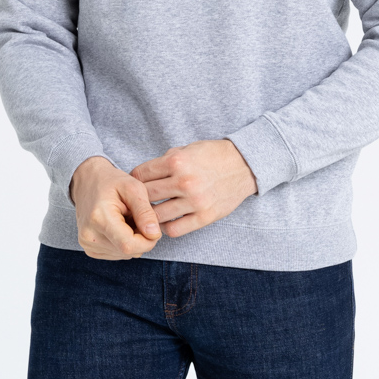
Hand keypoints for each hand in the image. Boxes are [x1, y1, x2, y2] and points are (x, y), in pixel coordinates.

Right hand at [69, 156, 161, 259]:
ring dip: (134, 240)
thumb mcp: (133, 188)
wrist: (88, 182)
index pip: (129, 245)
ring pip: (125, 255)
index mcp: (99, 218)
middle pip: (128, 251)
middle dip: (142, 239)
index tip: (152, 226)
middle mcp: (89, 235)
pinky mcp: (90, 249)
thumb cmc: (112, 183)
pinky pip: (118, 254)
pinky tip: (120, 227)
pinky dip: (124, 243)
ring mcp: (87, 244)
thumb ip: (145, 212)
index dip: (148, 241)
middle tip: (138, 218)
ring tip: (127, 220)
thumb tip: (154, 234)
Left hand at [129, 139, 257, 238]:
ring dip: (151, 215)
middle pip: (145, 196)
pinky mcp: (205, 216)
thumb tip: (141, 176)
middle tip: (136, 202)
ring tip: (150, 213)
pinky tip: (168, 220)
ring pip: (157, 215)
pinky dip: (167, 226)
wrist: (244, 165)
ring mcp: (195, 201)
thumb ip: (164, 162)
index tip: (134, 185)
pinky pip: (175, 229)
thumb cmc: (213, 156)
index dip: (133, 180)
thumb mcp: (186, 149)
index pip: (140, 174)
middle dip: (138, 199)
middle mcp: (184, 182)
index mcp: (177, 161)